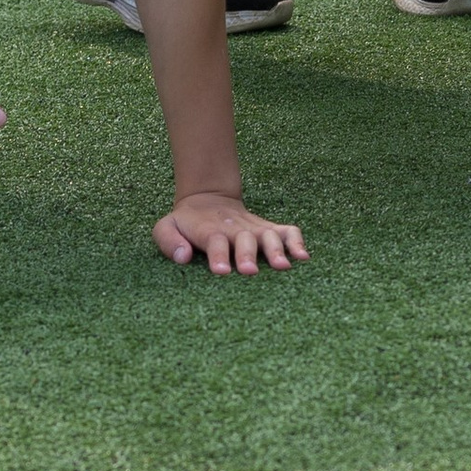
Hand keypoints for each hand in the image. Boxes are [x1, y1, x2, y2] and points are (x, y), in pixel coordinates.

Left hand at [153, 190, 307, 273]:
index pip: (214, 241)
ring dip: (276, 250)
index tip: (221, 271)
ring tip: (284, 267)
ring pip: (268, 235)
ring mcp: (254, 228)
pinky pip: (287, 231)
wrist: (208, 199)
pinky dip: (297, 241)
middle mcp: (234, 230)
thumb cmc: (186, 223)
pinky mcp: (269, 229)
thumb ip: (168, 240)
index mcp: (209, 230)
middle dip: (248, 255)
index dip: (218, 255)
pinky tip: (304, 257)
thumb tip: (183, 256)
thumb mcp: (166, 226)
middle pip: (244, 240)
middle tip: (250, 272)